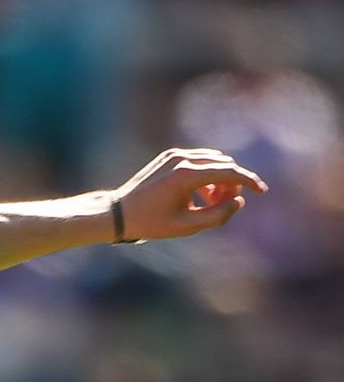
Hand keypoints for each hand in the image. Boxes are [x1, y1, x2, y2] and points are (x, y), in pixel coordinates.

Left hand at [111, 148, 267, 241]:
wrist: (119, 213)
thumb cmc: (152, 222)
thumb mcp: (188, 226)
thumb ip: (218, 215)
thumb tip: (239, 201)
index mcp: (186, 174)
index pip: (229, 171)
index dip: (249, 181)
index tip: (262, 191)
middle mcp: (181, 159)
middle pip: (223, 164)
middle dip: (232, 183)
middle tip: (225, 206)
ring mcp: (173, 155)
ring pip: (212, 161)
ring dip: (220, 179)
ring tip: (212, 203)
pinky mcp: (168, 157)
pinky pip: (199, 161)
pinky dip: (207, 175)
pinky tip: (201, 196)